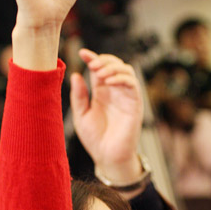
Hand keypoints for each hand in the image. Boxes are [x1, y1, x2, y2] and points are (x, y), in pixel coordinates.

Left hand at [70, 49, 143, 182]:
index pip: (98, 69)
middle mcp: (114, 91)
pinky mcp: (135, 104)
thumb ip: (79, 96)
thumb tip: (75, 75)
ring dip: (112, 67)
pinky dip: (121, 78)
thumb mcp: (81, 115)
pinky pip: (132, 84)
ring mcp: (125, 96)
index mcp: (100, 92)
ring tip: (99, 72)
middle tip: (92, 64)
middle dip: (103, 60)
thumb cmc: (94, 138)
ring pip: (126, 70)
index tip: (82, 52)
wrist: (107, 157)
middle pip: (114, 64)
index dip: (92, 58)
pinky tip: (108, 81)